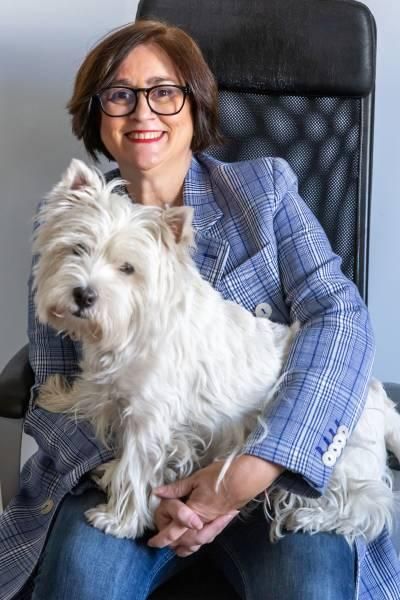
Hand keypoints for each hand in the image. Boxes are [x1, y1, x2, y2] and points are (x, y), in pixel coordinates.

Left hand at [148, 455, 283, 555]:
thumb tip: (158, 492)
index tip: (152, 543)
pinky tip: (197, 539)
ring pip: (197, 542)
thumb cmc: (220, 476)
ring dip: (186, 546)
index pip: (174, 530)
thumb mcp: (196, 479)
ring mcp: (213, 522)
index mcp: (194, 512)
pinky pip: (208, 537)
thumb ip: (176, 488)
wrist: (245, 479)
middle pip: (185, 541)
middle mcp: (203, 522)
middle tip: (160, 544)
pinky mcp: (221, 520)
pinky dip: (199, 541)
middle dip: (172, 544)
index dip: (162, 538)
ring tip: (176, 546)